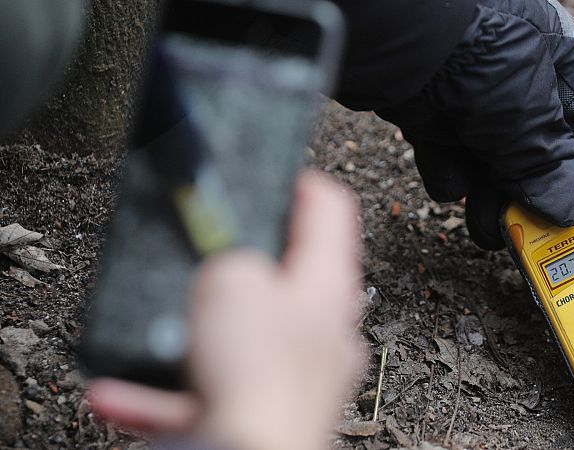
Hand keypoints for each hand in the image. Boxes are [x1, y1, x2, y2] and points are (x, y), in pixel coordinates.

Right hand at [88, 171, 363, 449]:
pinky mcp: (264, 410)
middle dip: (239, 262)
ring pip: (241, 336)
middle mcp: (322, 329)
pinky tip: (125, 391)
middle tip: (208, 252)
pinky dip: (166, 389)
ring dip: (193, 331)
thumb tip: (227, 261)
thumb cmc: (257, 377)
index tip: (269, 174)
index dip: (297, 181)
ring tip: (162, 327)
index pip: (330, 208)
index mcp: (328, 285)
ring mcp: (295, 374)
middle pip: (286, 274)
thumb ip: (230, 254)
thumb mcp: (232, 280)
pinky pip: (207, 389)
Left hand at [375, 0, 573, 249]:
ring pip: (489, 160)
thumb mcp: (525, 116)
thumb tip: (569, 211)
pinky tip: (447, 178)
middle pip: (535, 152)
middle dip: (529, 197)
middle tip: (528, 236)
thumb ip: (548, 166)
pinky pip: (448, 155)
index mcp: (559, 63)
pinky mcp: (430, 110)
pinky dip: (448, 173)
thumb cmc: (470, 56)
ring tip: (487, 228)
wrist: (388, 39)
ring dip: (488, 198)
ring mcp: (471, 95)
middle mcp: (518, 78)